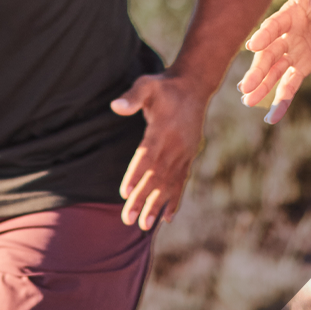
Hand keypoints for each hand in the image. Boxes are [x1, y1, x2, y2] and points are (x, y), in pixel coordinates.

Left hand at [110, 73, 206, 229]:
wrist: (194, 86)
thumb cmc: (164, 86)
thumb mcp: (147, 84)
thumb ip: (133, 96)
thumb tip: (116, 107)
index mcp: (163, 129)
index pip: (147, 156)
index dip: (136, 174)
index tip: (125, 193)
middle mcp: (175, 145)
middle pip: (156, 176)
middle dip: (142, 198)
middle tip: (128, 220)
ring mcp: (184, 153)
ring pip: (169, 183)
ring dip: (156, 204)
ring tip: (145, 225)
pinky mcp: (189, 156)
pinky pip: (182, 181)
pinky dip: (175, 199)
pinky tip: (168, 217)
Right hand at [236, 0, 310, 124]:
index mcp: (288, 14)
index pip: (274, 25)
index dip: (264, 34)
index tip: (252, 46)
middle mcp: (284, 36)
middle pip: (268, 55)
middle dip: (257, 71)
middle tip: (244, 88)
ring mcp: (290, 52)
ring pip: (273, 72)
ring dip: (261, 87)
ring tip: (247, 103)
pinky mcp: (300, 65)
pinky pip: (289, 85)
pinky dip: (281, 101)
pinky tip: (272, 118)